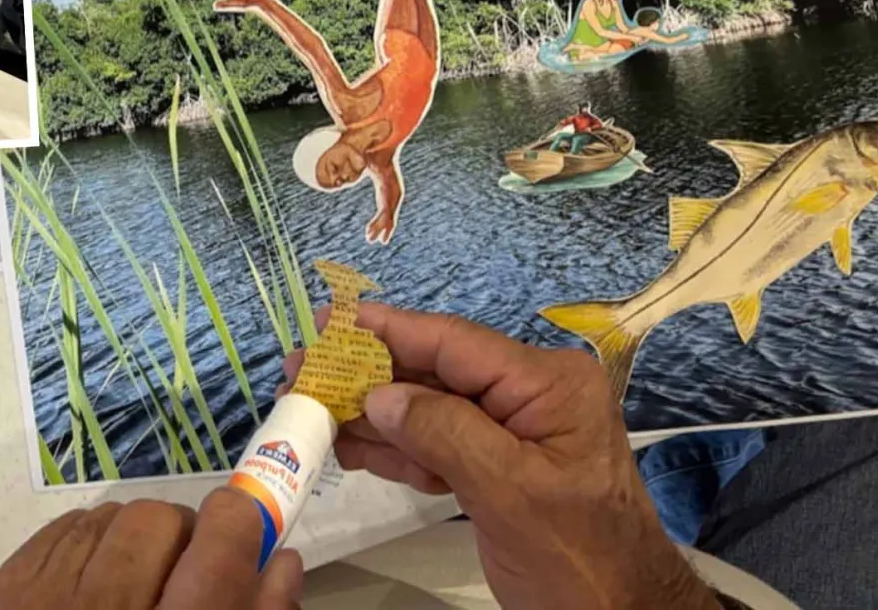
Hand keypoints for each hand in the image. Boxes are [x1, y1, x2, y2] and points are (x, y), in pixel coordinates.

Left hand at [0, 489, 302, 609]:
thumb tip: (279, 557)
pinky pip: (66, 525)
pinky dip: (89, 542)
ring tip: (135, 581)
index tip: (242, 521)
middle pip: (159, 521)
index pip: (216, 552)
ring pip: (111, 515)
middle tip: (183, 568)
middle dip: (180, 534)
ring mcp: (45, 598)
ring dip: (133, 538)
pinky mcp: (6, 588)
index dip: (238, 519)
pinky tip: (94, 581)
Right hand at [285, 305, 717, 609]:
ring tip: (309, 410)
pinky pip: (440, 445)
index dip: (387, 330)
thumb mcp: (510, 491)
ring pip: (429, 410)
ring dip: (371, 415)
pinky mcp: (499, 467)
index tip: (328, 321)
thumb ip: (444, 433)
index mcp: (547, 384)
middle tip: (300, 371)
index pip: (454, 343)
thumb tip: (379, 395)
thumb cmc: (578, 555)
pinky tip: (350, 447)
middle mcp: (530, 395)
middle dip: (367, 374)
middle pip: (435, 371)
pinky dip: (396, 450)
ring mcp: (514, 432)